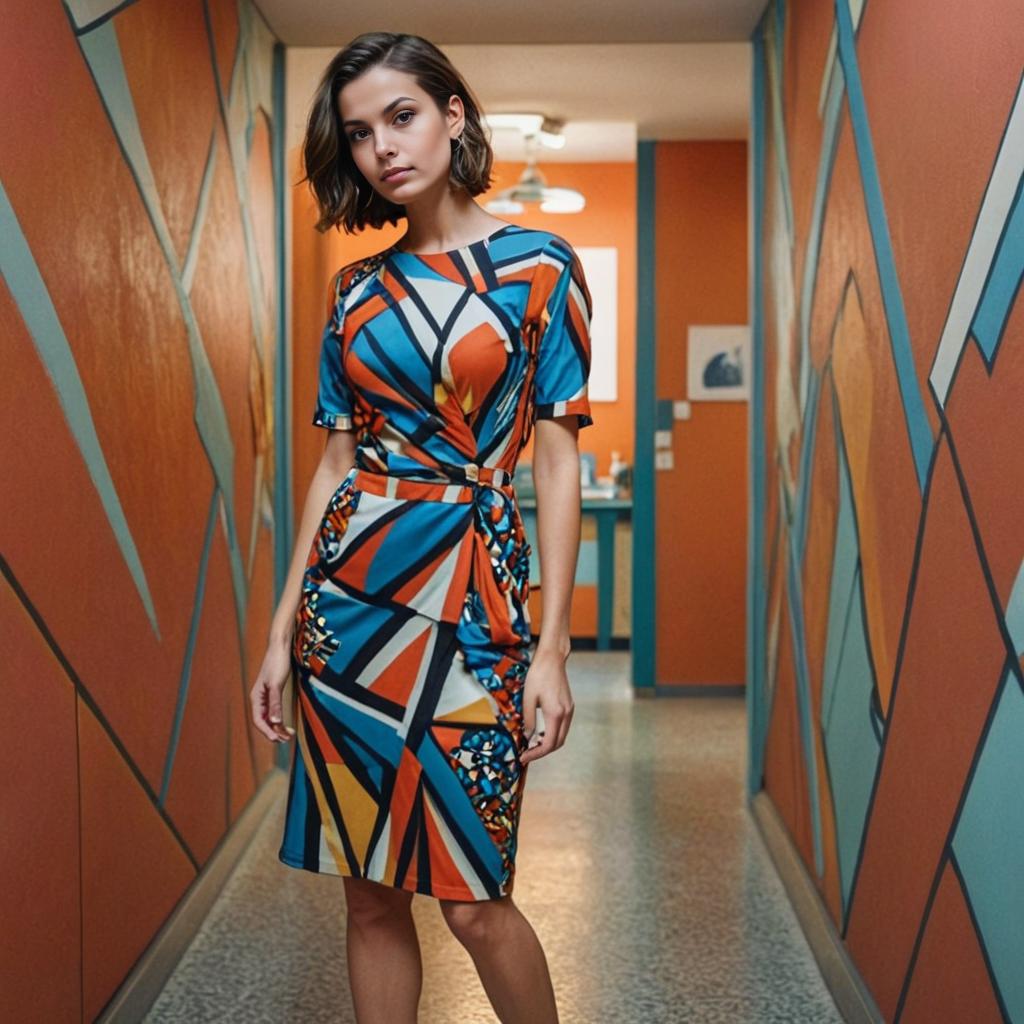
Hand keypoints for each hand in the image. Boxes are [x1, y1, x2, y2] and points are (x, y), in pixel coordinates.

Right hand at [250, 637, 295, 743]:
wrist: (280, 648)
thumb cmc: (277, 664)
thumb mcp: (276, 684)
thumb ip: (275, 702)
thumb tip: (275, 721)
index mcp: (256, 698)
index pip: (258, 720)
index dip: (267, 732)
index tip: (277, 739)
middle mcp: (259, 699)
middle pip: (264, 721)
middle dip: (274, 732)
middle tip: (287, 739)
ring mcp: (265, 696)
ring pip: (269, 717)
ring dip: (277, 727)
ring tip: (289, 734)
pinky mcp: (273, 692)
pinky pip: (273, 711)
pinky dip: (279, 719)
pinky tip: (285, 723)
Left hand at [519, 647, 574, 764]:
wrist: (552, 659)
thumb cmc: (538, 675)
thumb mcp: (528, 698)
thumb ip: (529, 719)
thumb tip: (528, 737)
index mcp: (556, 713)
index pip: (549, 743)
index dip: (536, 753)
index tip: (523, 757)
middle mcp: (566, 714)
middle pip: (558, 743)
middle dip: (542, 751)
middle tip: (527, 754)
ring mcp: (569, 710)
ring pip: (561, 735)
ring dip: (548, 743)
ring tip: (532, 745)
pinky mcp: (569, 706)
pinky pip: (562, 726)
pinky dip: (552, 734)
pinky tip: (540, 732)